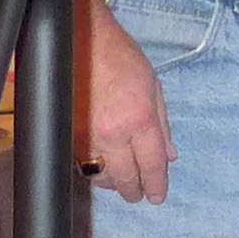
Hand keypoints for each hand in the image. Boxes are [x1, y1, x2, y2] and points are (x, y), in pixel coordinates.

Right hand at [77, 0, 176, 202]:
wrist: (81, 41)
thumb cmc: (121, 58)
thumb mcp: (153, 87)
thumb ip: (162, 124)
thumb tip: (170, 155)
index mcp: (140, 118)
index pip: (152, 164)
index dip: (157, 185)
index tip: (157, 197)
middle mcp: (114, 132)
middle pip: (126, 177)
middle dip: (134, 191)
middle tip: (139, 196)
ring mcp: (87, 136)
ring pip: (101, 176)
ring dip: (113, 183)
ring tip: (121, 182)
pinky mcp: (68, 135)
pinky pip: (82, 163)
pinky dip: (94, 170)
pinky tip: (101, 168)